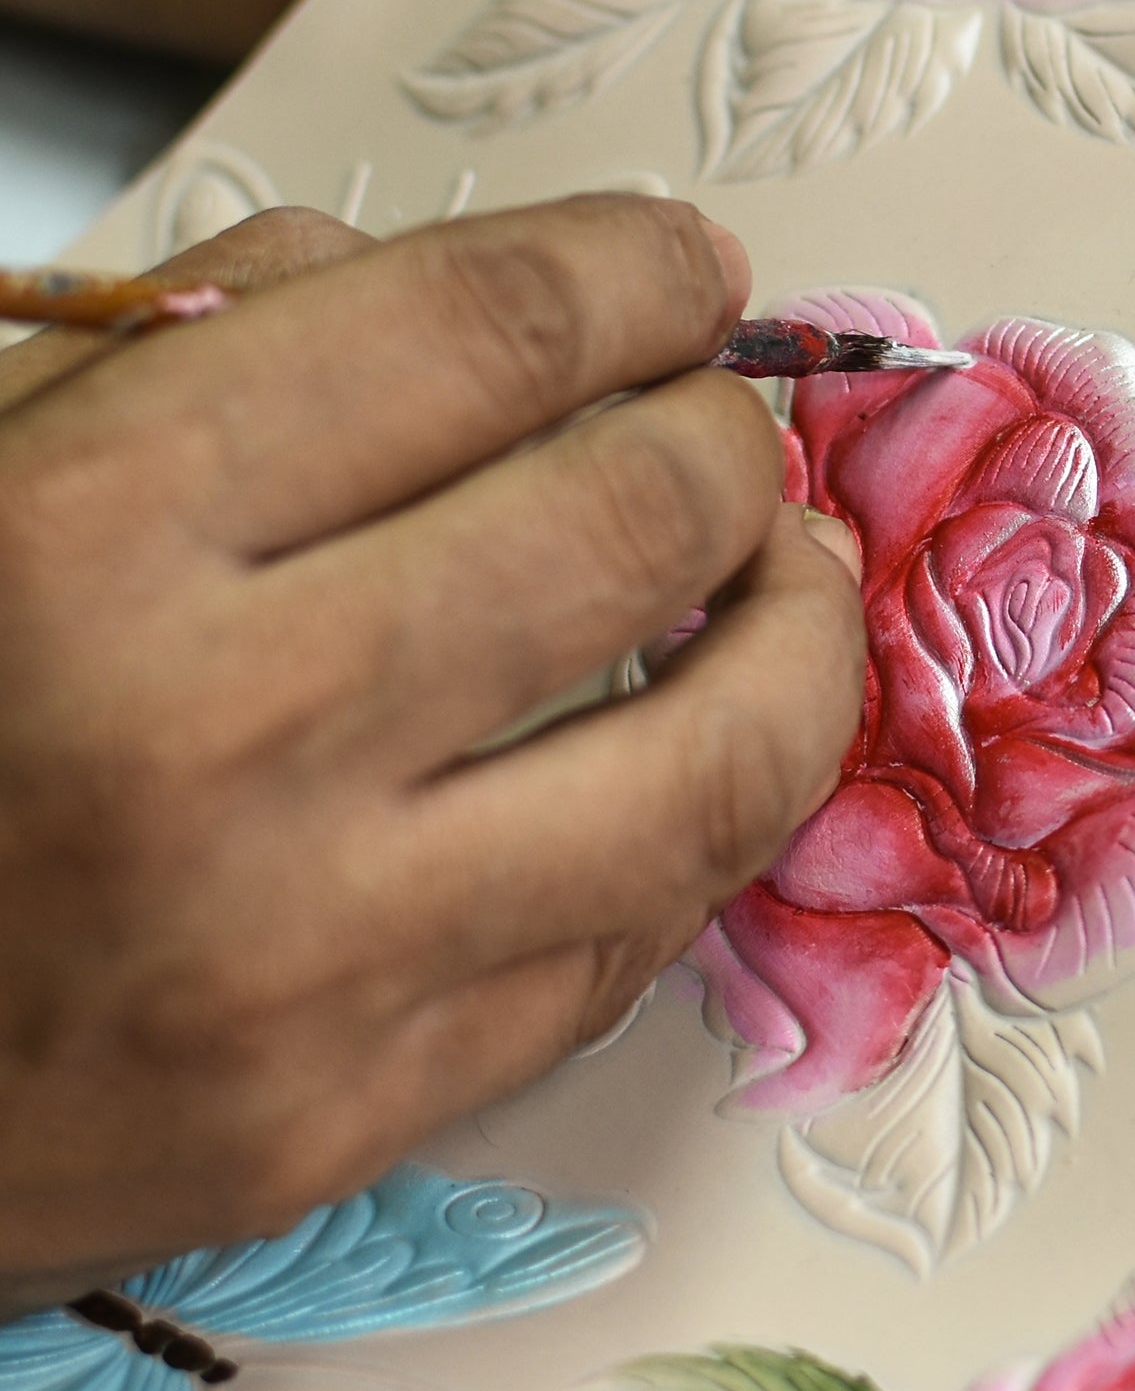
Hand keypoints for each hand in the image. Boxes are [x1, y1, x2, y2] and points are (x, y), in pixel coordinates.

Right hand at [0, 197, 864, 1312]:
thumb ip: (220, 337)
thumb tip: (509, 305)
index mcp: (80, 533)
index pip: (483, 334)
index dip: (633, 273)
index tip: (684, 269)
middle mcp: (207, 746)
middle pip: (633, 526)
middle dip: (724, 443)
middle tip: (721, 426)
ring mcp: (298, 964)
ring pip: (712, 767)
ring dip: (798, 639)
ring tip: (784, 577)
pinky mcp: (345, 1121)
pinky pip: (623, 945)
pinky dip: (690, 822)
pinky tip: (684, 750)